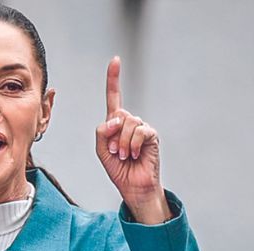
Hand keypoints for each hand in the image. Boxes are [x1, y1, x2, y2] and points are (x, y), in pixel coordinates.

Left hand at [95, 56, 169, 223]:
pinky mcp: (151, 136)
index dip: (114, 79)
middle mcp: (130, 122)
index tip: (115, 60)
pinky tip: (134, 155)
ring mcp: (142, 128)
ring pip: (128, 123)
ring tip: (124, 156)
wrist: (133, 187)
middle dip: (112, 136)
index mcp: (116, 124)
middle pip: (118, 115)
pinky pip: (140, 131)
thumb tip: (116, 118)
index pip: (114, 97)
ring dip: (121, 143)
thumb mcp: (101, 151)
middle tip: (114, 153)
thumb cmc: (118, 169)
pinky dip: (132, 144)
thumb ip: (102, 132)